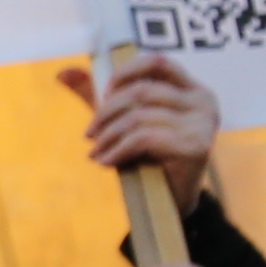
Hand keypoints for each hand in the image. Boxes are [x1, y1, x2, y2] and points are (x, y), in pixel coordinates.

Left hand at [63, 52, 221, 195]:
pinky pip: (143, 138)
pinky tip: (106, 162)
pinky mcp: (195, 146)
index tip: (103, 97)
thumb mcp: (121, 119)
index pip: (158, 62)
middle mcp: (203, 102)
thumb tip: (62, 72)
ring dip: (108, 135)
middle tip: (89, 134)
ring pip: (139, 116)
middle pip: (142, 90)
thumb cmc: (146, 157)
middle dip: (107, 112)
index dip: (124, 74)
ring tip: (95, 152)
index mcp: (192, 89)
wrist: (168, 204)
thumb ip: (96, 94)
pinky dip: (117, 150)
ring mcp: (202, 124)